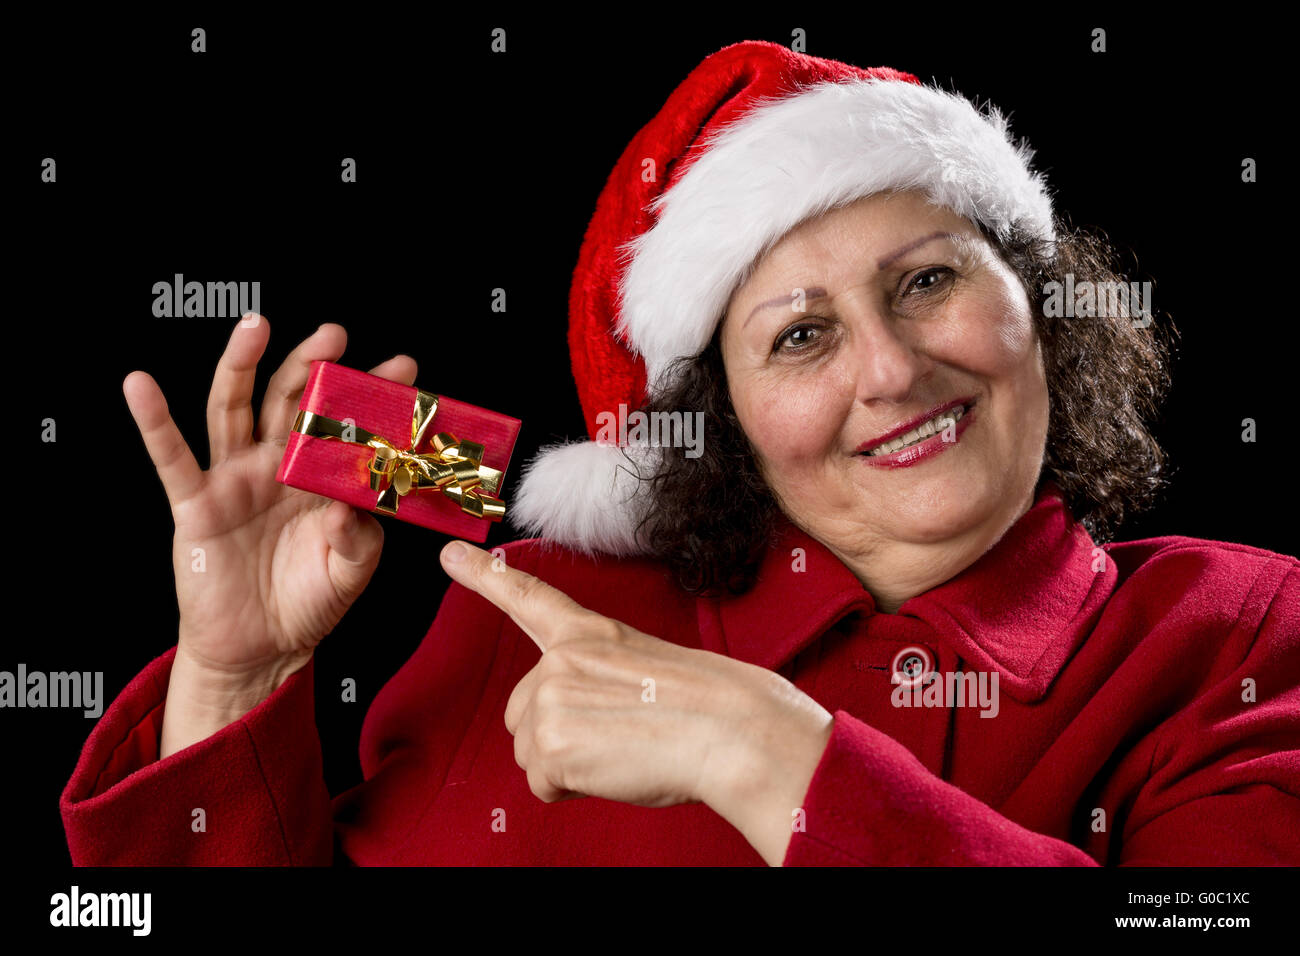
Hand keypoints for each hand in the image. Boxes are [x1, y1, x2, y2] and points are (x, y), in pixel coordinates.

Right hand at [125, 315, 414, 751]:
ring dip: (240, 365)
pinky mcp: (196, 503)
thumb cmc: (308, 602)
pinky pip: (172, 457)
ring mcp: (236, 479)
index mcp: (321, 478)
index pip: (346, 426)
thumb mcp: (351, 571)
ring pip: (233, 410)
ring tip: (255, 326)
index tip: (403, 369)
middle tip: (335, 334)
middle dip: (311, 365)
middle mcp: (277, 467)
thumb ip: (359, 539)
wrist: (262, 648)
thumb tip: (351, 506)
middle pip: (290, 401)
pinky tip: (140, 385)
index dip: (370, 398)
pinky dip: (153, 420)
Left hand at [438, 539, 834, 863]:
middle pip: (522, 714)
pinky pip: (542, 784)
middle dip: (558, 737)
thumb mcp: (640, 669)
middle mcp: (560, 658)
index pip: (528, 598)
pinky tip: (613, 768)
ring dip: (567, 764)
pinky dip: (573, 788)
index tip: (449, 554)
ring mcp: (551, 695)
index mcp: (589, 633)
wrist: (729, 728)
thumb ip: (592, 680)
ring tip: (621, 750)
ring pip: (530, 753)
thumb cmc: (703, 706)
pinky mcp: (550, 740)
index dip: (484, 576)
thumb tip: (566, 725)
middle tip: (617, 735)